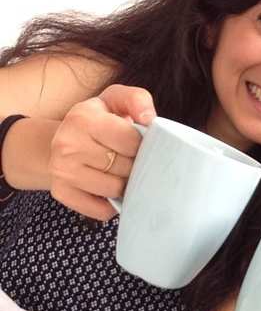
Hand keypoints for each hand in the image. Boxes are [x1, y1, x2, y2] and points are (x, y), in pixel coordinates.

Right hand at [48, 84, 155, 219]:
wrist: (62, 140)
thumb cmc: (99, 121)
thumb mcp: (115, 101)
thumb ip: (137, 100)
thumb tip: (149, 119)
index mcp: (83, 118)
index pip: (131, 142)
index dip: (142, 146)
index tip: (137, 144)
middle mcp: (67, 144)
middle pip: (125, 168)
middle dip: (134, 165)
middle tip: (128, 158)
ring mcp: (62, 171)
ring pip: (115, 190)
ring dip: (124, 185)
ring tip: (118, 172)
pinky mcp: (61, 192)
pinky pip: (101, 210)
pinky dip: (110, 205)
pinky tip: (108, 188)